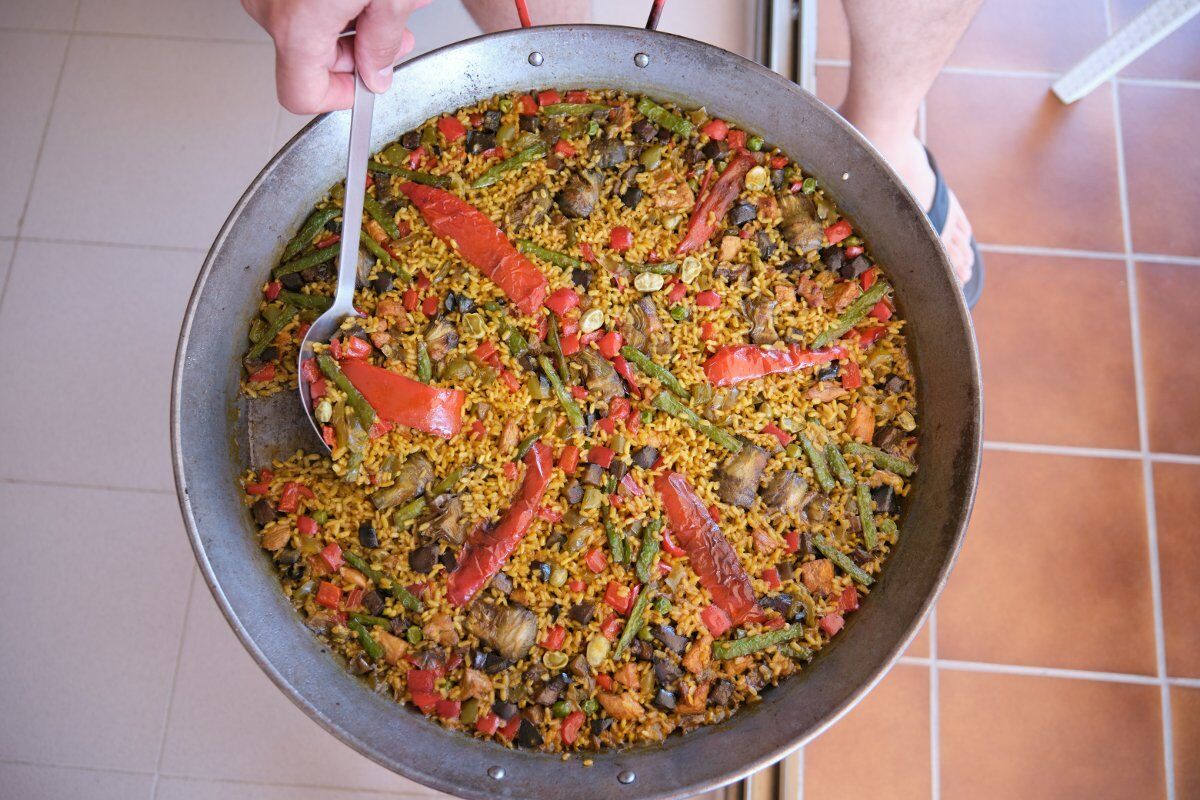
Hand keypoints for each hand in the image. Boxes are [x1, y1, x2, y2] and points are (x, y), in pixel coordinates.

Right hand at [242, 0, 430, 112]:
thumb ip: (384, 40)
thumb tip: (377, 72)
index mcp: (298, 26)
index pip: (302, 96)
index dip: (340, 98)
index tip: (367, 84)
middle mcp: (270, 8)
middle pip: (310, 59)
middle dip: (360, 51)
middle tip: (396, 34)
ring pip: (308, 27)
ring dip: (353, 22)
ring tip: (390, 0)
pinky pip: (301, 2)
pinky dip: (334, 0)